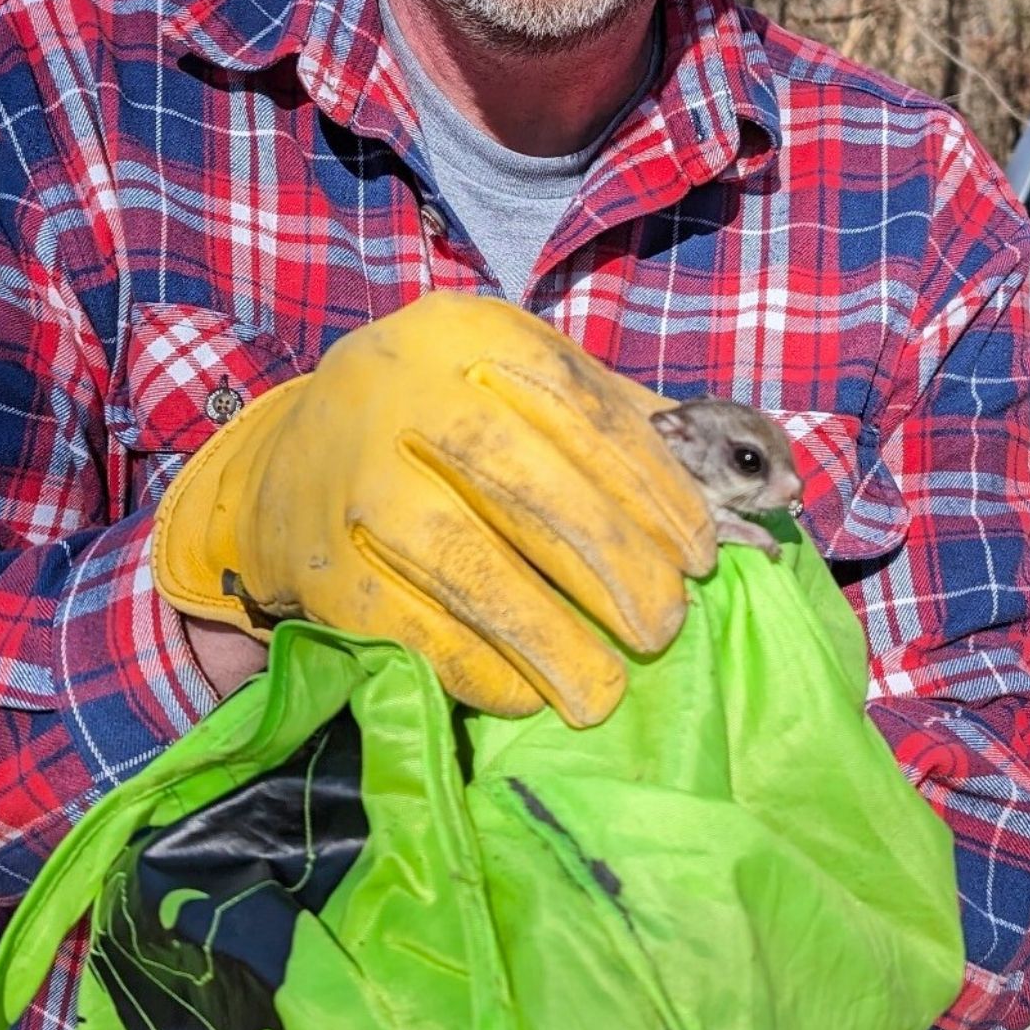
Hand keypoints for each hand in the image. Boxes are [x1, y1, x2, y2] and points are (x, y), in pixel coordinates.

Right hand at [152, 292, 714, 726]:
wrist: (289, 461)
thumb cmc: (443, 419)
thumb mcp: (519, 381)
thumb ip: (618, 421)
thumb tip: (741, 492)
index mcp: (469, 334)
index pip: (578, 407)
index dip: (649, 488)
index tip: (700, 557)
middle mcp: (403, 393)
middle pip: (523, 483)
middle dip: (610, 562)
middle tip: (662, 628)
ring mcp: (355, 478)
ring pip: (462, 559)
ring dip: (546, 635)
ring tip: (604, 691)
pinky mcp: (321, 561)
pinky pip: (409, 622)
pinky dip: (476, 666)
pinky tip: (526, 694)